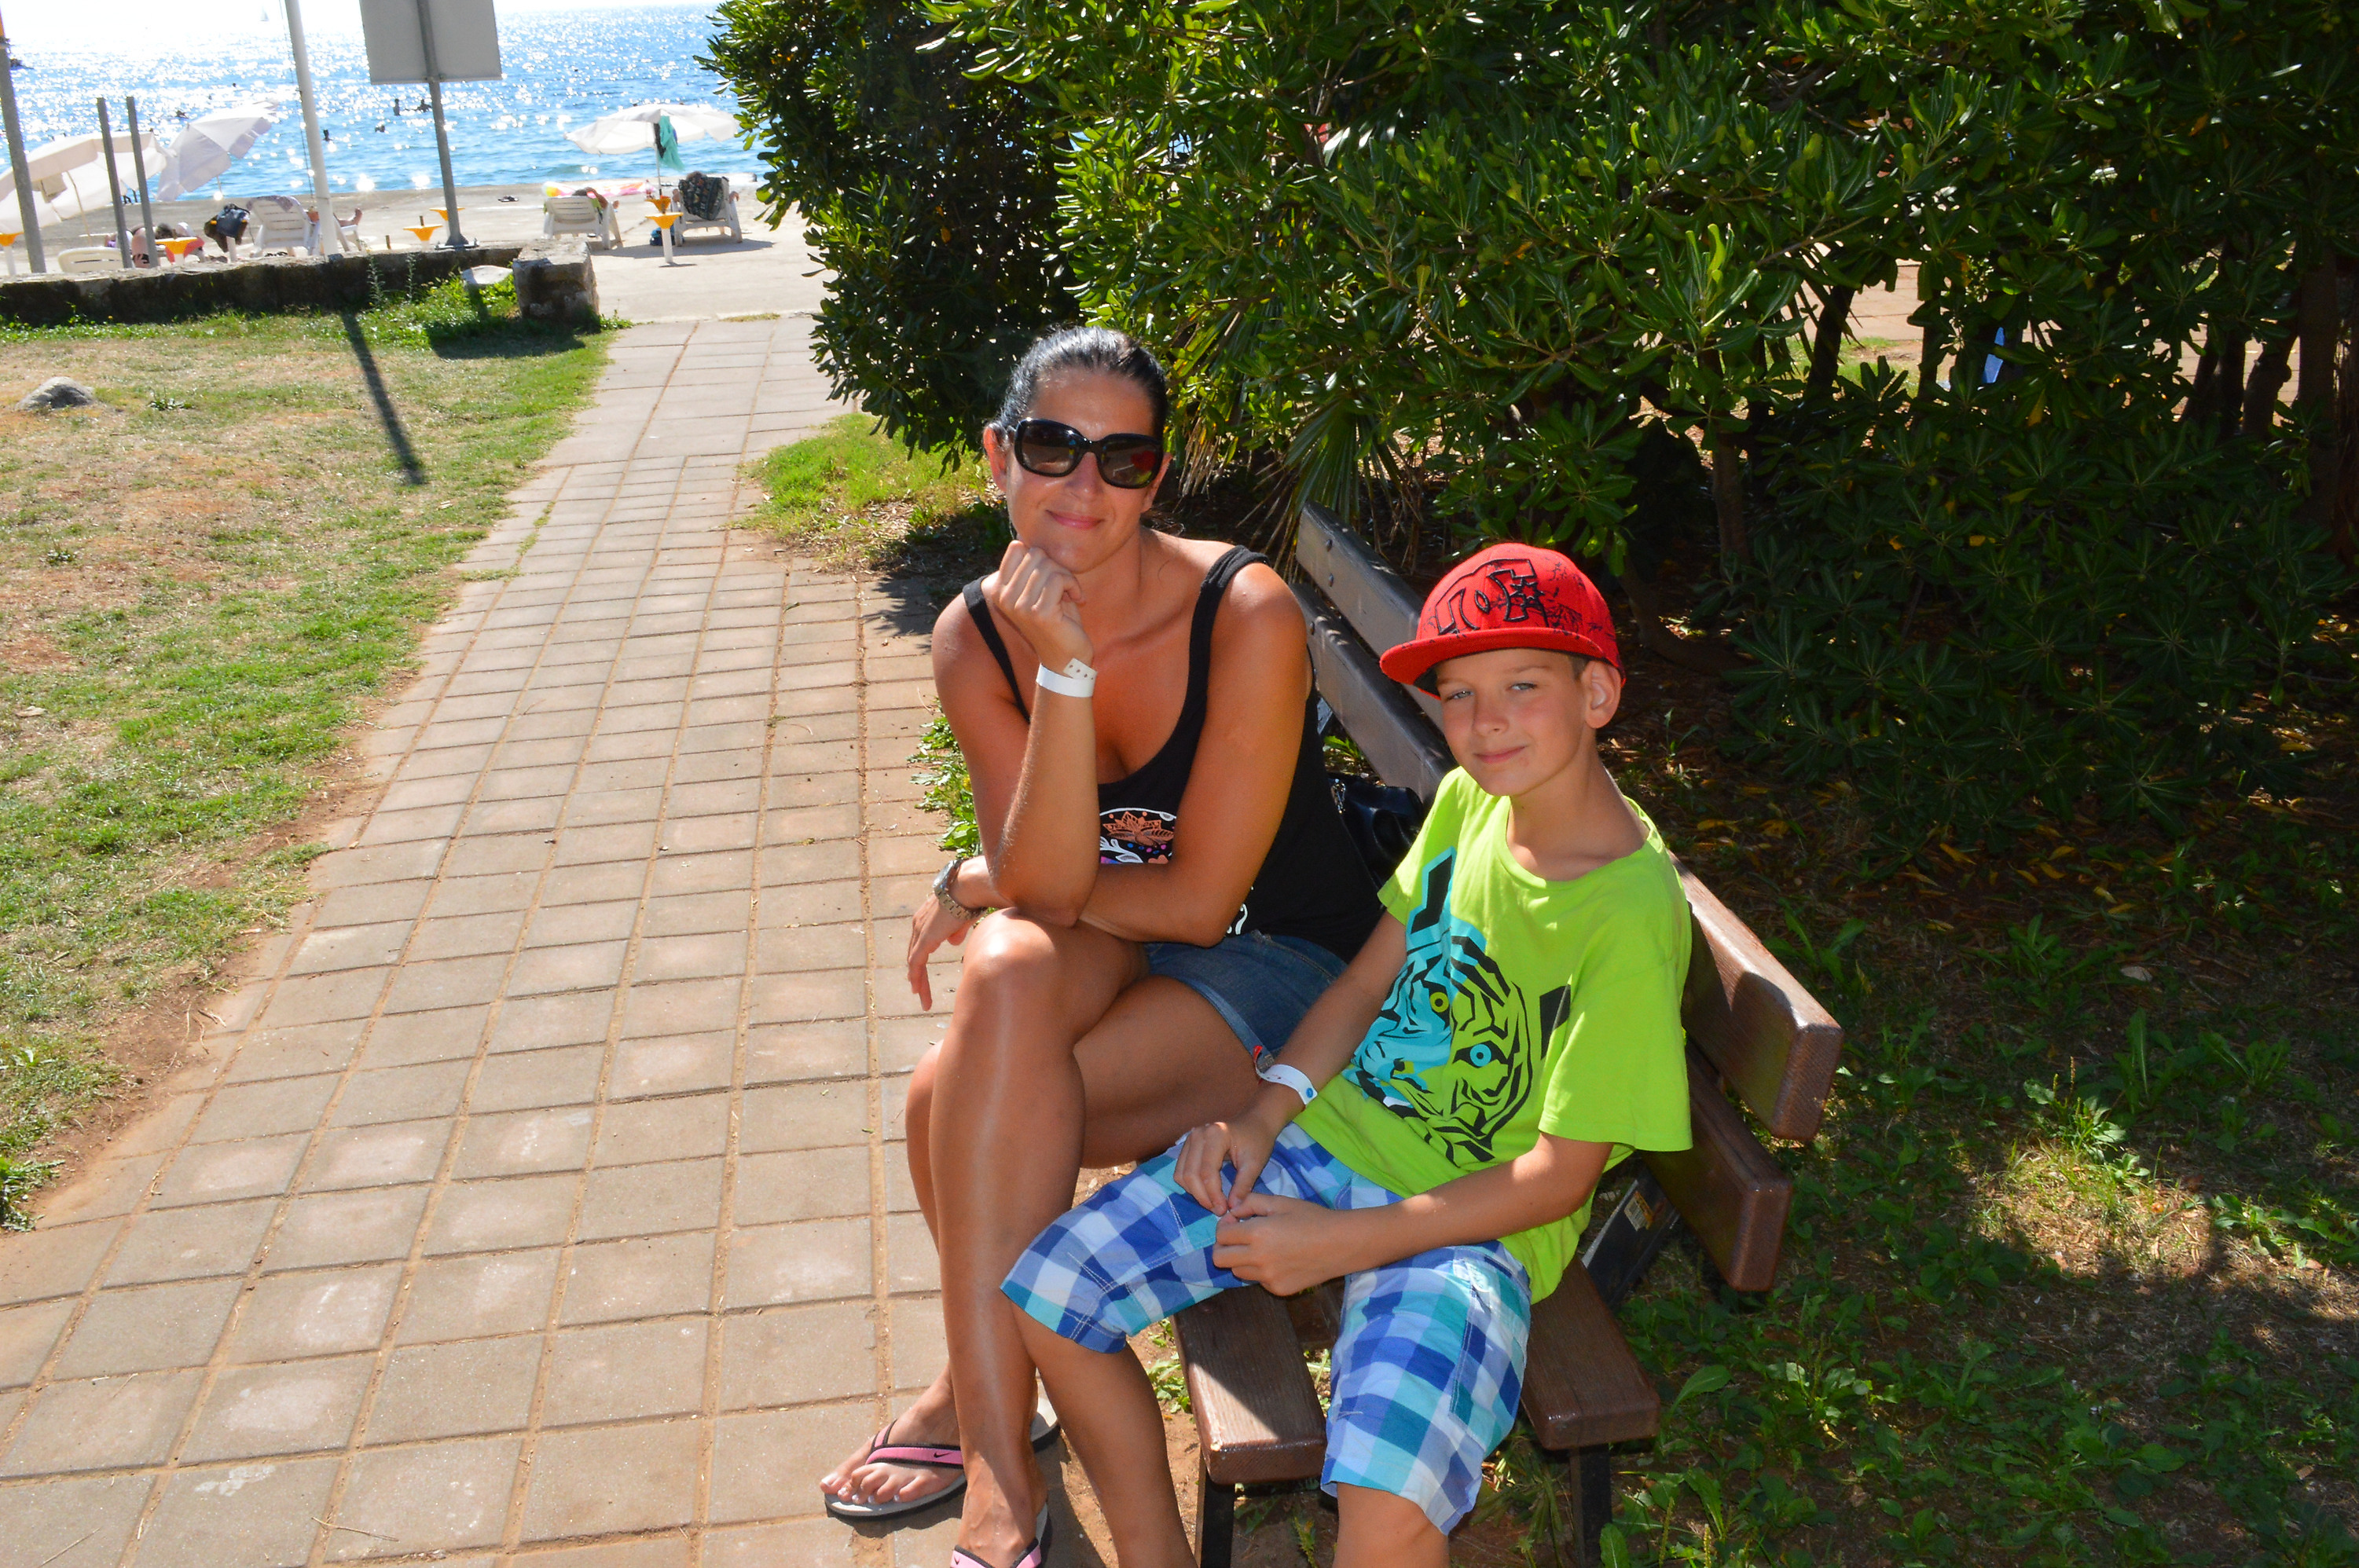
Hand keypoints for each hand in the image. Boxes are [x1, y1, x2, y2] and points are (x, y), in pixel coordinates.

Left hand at [905, 895, 976, 1010]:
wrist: (967, 889)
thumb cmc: (969, 900)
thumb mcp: (962, 920)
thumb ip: (956, 932)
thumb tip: (953, 943)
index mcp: (926, 920)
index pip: (920, 946)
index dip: (920, 962)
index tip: (921, 978)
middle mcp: (918, 925)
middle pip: (914, 955)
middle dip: (917, 976)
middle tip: (921, 993)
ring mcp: (920, 932)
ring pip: (914, 962)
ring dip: (918, 982)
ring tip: (923, 1000)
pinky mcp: (925, 939)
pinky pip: (916, 963)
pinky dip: (916, 977)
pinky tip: (918, 990)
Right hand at [989, 541, 1092, 671]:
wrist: (1066, 657)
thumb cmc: (1057, 618)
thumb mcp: (1039, 588)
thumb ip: (1031, 567)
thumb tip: (1023, 541)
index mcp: (999, 589)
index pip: (1017, 548)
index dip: (1040, 557)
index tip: (1050, 575)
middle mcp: (1004, 597)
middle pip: (1035, 554)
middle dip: (1056, 566)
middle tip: (1065, 586)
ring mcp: (1019, 606)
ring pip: (1049, 566)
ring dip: (1067, 577)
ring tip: (1070, 594)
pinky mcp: (1038, 613)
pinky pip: (1060, 579)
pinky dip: (1075, 586)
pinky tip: (1079, 599)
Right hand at [1174, 1101, 1282, 1216]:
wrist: (1255, 1124)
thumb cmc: (1257, 1141)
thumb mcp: (1255, 1164)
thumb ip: (1243, 1186)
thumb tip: (1233, 1207)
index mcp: (1215, 1135)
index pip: (1207, 1172)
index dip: (1213, 1194)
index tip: (1224, 1210)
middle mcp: (1198, 1134)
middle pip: (1190, 1174)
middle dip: (1203, 1196)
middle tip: (1219, 1210)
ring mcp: (1190, 1138)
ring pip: (1182, 1174)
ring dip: (1195, 1193)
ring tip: (1214, 1203)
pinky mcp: (1188, 1145)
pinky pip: (1181, 1171)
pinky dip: (1191, 1185)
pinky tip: (1207, 1192)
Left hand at [1211, 1193, 1366, 1297]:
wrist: (1341, 1244)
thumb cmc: (1312, 1218)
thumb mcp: (1280, 1202)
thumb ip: (1250, 1203)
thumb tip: (1232, 1212)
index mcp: (1257, 1234)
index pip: (1221, 1235)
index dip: (1224, 1226)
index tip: (1235, 1222)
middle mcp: (1258, 1259)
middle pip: (1220, 1260)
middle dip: (1223, 1247)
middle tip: (1237, 1238)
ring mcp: (1268, 1278)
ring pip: (1237, 1272)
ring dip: (1241, 1260)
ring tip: (1260, 1248)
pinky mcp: (1278, 1289)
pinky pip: (1258, 1281)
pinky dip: (1261, 1271)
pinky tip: (1279, 1260)